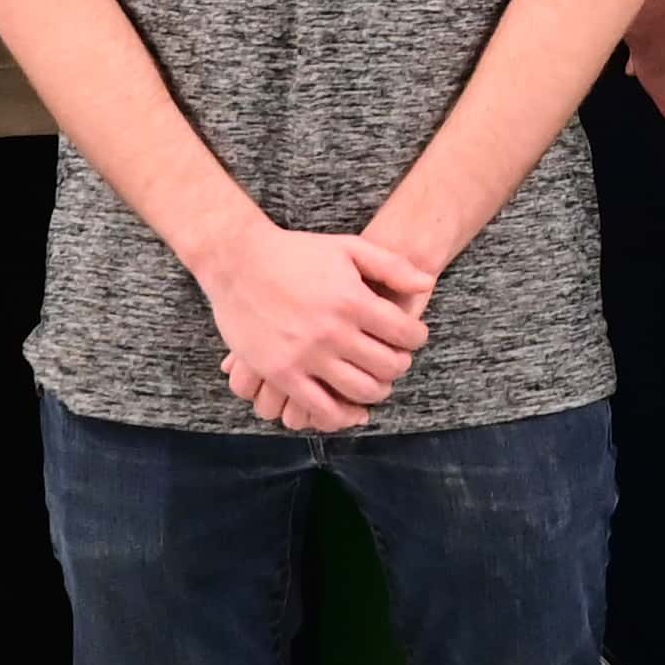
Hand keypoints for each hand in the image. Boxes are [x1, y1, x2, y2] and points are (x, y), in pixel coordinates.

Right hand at [199, 222, 430, 429]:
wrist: (237, 260)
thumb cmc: (294, 252)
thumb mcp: (347, 248)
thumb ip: (391, 265)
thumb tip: (427, 283)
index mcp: (352, 300)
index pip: (405, 333)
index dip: (417, 338)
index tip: (413, 337)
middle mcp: (333, 331)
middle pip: (388, 366)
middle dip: (400, 365)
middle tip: (395, 360)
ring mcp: (306, 355)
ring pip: (360, 391)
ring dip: (377, 391)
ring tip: (375, 382)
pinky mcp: (282, 373)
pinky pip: (320, 408)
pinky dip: (342, 416)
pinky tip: (350, 411)